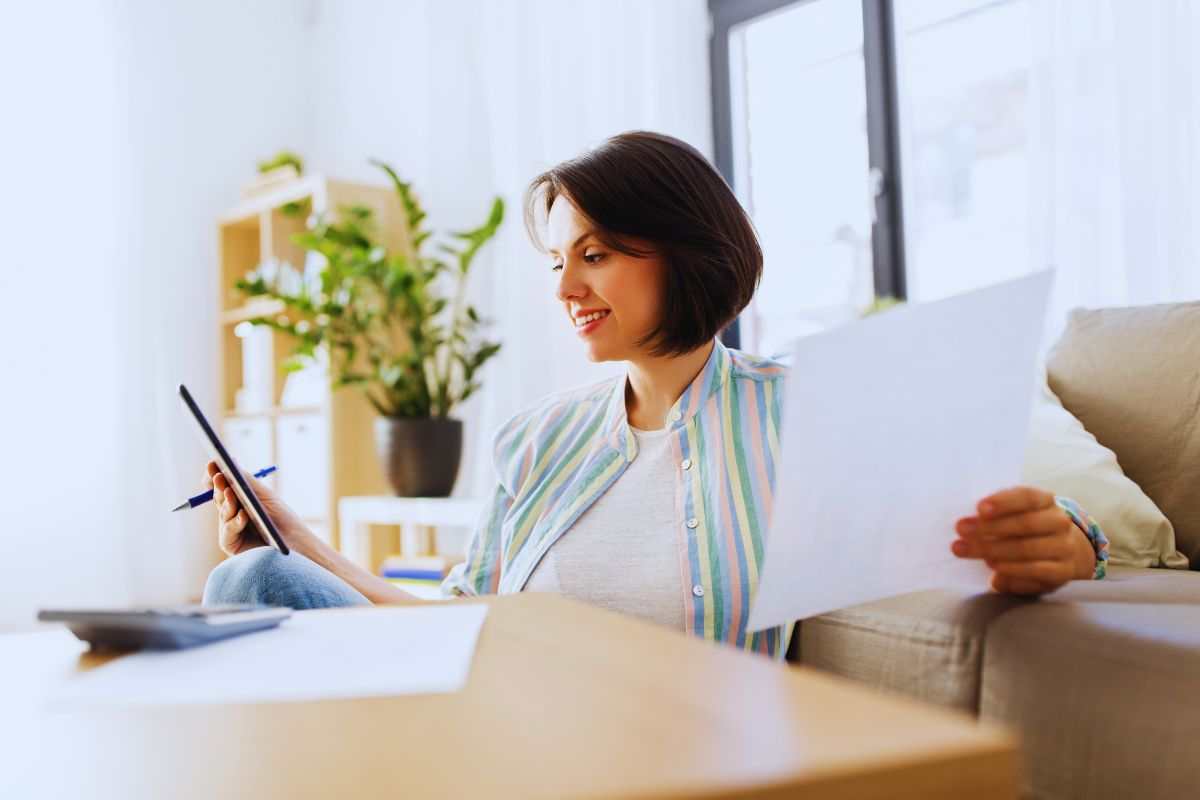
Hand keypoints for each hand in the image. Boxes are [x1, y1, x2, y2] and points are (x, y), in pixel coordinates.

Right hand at [204, 461, 310, 556]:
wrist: (296, 544)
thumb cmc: (282, 518)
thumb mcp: (264, 495)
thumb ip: (246, 480)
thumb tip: (230, 461)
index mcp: (239, 500)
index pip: (223, 486)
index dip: (216, 475)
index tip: (212, 463)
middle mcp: (232, 513)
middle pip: (220, 497)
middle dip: (218, 486)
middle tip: (218, 476)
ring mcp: (230, 529)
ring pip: (223, 513)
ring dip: (227, 503)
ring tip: (230, 492)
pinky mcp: (231, 544)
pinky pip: (228, 531)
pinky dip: (235, 523)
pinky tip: (243, 516)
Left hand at [951, 486, 1095, 595]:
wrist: (1064, 550)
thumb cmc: (1027, 526)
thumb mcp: (1016, 513)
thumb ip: (996, 513)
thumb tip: (968, 521)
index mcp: (1046, 501)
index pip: (1028, 497)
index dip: (1003, 502)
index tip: (979, 508)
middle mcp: (1059, 522)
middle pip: (1025, 524)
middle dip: (989, 528)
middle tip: (961, 530)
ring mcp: (1063, 548)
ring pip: (1027, 549)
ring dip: (993, 550)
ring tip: (966, 549)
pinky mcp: (1061, 572)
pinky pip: (1035, 572)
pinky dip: (1012, 570)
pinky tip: (992, 568)